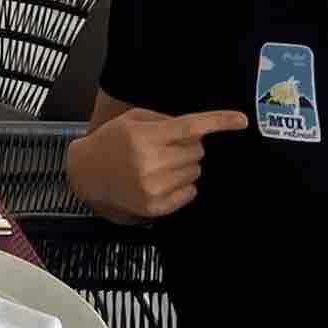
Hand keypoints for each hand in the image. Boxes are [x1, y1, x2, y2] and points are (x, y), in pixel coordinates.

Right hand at [64, 107, 250, 220]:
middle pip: (197, 151)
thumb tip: (200, 131)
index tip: (242, 120)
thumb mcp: (133, 120)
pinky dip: (182, 185)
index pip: (191, 127)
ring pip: (195, 172)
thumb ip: (166, 120)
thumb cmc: (111, 141)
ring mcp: (153, 188)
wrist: (86, 174)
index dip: (219, 122)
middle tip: (167, 146)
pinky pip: (190, 192)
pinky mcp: (155, 207)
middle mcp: (150, 163)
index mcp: (144, 137)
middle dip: (189, 146)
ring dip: (184, 166)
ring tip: (159, 164)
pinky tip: (161, 180)